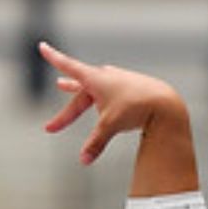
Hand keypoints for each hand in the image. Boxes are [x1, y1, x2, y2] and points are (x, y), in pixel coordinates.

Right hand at [39, 40, 185, 165]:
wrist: (164, 102)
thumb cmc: (135, 108)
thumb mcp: (111, 125)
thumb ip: (95, 143)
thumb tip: (83, 162)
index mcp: (94, 79)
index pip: (68, 66)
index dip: (54, 58)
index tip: (42, 46)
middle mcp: (104, 77)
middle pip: (78, 96)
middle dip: (66, 115)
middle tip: (51, 128)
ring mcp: (117, 82)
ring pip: (92, 90)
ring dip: (77, 92)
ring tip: (64, 86)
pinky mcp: (128, 89)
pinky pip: (108, 94)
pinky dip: (100, 99)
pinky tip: (103, 98)